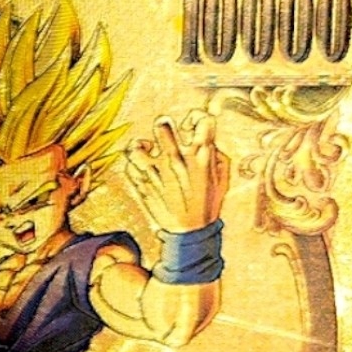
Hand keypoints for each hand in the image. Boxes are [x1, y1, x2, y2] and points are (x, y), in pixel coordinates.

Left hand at [125, 112, 230, 234]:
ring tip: (146, 150)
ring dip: (141, 146)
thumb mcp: (222, 178)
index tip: (193, 126)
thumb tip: (207, 140)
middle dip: (164, 126)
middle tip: (165, 132)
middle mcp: (177, 161)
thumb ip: (216, 154)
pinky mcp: (142, 185)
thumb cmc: (207, 204)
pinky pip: (129, 167)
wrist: (190, 233)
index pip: (201, 120)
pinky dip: (134, 166)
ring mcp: (156, 173)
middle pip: (163, 126)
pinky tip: (142, 169)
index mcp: (200, 156)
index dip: (197, 118)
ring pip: (137, 147)